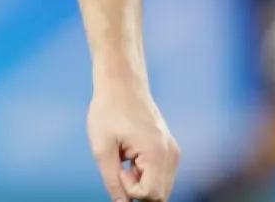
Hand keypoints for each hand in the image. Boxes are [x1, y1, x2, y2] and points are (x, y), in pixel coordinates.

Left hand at [88, 79, 179, 200]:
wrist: (121, 83)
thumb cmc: (109, 110)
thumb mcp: (102, 147)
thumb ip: (112, 180)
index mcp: (157, 153)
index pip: (151, 194)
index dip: (131, 189)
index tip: (119, 169)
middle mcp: (171, 154)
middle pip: (160, 195)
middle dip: (138, 188)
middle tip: (121, 166)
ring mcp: (172, 151)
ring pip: (161, 186)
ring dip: (142, 182)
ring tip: (125, 159)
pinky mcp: (168, 148)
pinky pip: (160, 174)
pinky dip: (146, 173)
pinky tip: (131, 156)